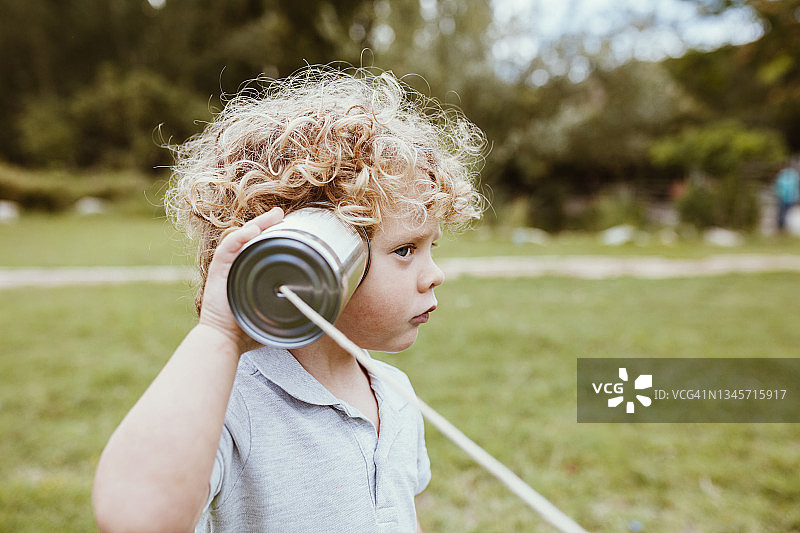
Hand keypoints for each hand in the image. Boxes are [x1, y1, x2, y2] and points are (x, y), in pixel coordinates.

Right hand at [198, 207, 283, 352]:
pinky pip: (228, 248)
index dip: (271, 233)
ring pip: (240, 237)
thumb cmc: (248, 331)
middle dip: (266, 223)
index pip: (259, 246)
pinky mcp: (218, 271)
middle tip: (281, 214)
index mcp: (248, 272)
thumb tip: (318, 312)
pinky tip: (253, 231)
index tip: (290, 226)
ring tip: (273, 217)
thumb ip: (290, 309)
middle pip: (250, 237)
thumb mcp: (274, 315)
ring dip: (256, 225)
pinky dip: (239, 237)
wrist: (225, 341)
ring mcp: (226, 267)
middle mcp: (236, 266)